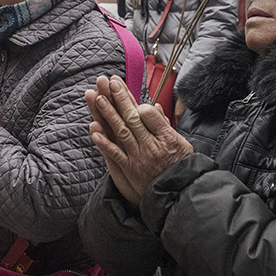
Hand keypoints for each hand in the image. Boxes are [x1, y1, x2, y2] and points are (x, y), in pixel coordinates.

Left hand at [87, 75, 193, 205]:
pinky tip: (94, 130)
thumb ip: (164, 125)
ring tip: (99, 98)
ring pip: (122, 131)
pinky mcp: (131, 169)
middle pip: (132, 117)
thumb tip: (154, 107)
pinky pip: (115, 154)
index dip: (135, 101)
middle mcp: (151, 144)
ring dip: (109, 114)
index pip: (148, 114)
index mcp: (164, 136)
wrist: (179, 192)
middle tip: (109, 82)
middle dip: (120, 98)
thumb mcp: (181, 143)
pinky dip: (104, 142)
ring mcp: (139, 156)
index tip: (123, 89)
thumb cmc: (180, 166)